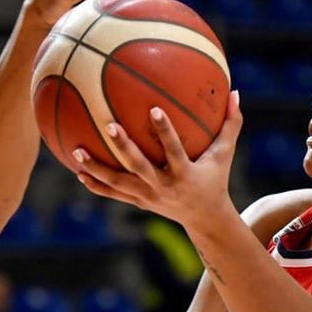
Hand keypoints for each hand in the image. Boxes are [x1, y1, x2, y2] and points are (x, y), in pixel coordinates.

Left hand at [74, 91, 241, 228]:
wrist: (205, 219)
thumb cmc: (215, 178)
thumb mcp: (225, 153)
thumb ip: (231, 123)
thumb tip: (236, 91)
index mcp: (184, 173)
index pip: (174, 150)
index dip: (164, 131)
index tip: (153, 108)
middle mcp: (164, 186)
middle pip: (139, 167)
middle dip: (123, 148)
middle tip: (108, 125)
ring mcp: (148, 196)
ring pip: (118, 182)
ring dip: (96, 168)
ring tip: (75, 152)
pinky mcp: (138, 202)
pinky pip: (113, 194)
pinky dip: (96, 185)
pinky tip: (78, 172)